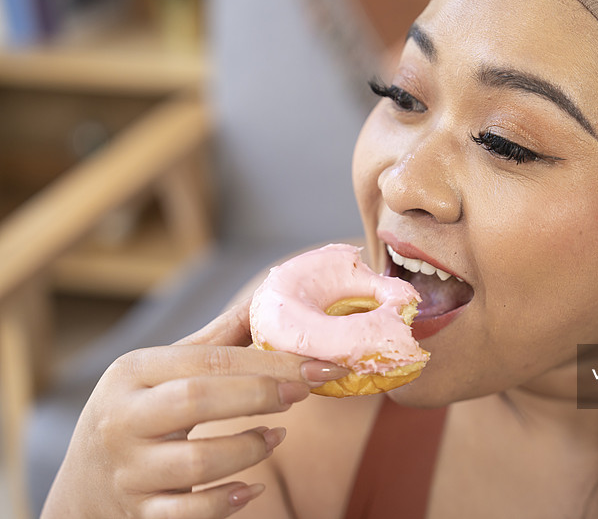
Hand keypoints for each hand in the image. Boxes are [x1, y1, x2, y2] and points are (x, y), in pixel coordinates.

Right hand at [42, 298, 347, 518]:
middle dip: (260, 394)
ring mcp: (129, 471)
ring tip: (277, 437)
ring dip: (252, 448)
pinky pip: (190, 514)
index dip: (269, 362)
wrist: (84, 484)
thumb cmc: (139, 412)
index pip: (209, 360)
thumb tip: (267, 298)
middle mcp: (123, 419)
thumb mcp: (162, 371)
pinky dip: (229, 502)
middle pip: (198, 400)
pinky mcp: (140, 513)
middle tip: (302, 392)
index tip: (315, 366)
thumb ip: (216, 341)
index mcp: (133, 372)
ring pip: (199, 463)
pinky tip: (253, 486)